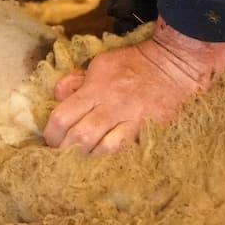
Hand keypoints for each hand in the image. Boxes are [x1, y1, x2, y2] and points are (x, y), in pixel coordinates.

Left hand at [43, 17, 224, 153]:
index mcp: (95, 88)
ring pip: (104, 149)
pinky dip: (113, 158)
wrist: (173, 65)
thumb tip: (59, 97)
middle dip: (66, 150)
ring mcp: (133, 120)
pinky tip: (104, 161)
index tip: (50, 140)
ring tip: (81, 160)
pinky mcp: (149, 130)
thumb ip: (76, 81)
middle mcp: (112, 106)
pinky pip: (127, 151)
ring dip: (89, 158)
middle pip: (81, 137)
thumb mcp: (99, 64)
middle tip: (61, 155)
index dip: (51, 133)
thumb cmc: (132, 64)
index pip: (63, 116)